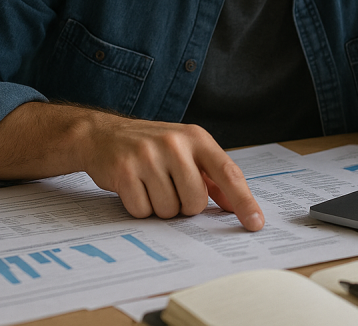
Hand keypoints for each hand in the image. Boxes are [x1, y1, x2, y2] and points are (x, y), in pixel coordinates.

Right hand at [81, 112, 265, 230]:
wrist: (102, 135)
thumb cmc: (151, 147)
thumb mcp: (185, 151)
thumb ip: (211, 176)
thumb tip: (234, 205)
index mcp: (196, 138)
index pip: (228, 173)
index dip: (244, 201)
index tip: (255, 222)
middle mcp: (174, 143)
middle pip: (195, 202)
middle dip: (184, 205)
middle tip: (169, 188)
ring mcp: (148, 156)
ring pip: (169, 210)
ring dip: (160, 207)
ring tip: (150, 185)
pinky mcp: (124, 171)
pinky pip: (143, 211)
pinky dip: (140, 208)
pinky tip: (134, 188)